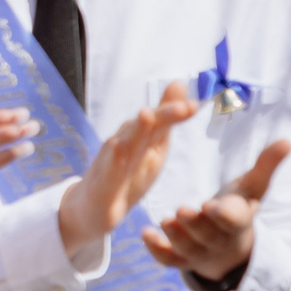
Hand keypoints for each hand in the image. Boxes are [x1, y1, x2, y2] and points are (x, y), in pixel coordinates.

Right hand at [56, 81, 197, 255]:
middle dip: (163, 115)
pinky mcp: (103, 178)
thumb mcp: (153, 148)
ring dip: (136, 128)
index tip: (195, 106)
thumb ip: (166, 120)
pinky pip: (107, 166)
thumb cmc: (126, 176)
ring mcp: (112, 158)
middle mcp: (127, 141)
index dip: (176, 111)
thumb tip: (180, 83)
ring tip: (147, 114)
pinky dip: (113, 154)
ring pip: (126, 139)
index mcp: (144, 137)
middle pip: (146, 124)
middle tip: (184, 108)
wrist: (94, 207)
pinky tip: (118, 146)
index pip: (162, 120)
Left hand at [145, 138, 288, 284]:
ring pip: (187, 249)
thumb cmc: (238, 206)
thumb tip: (287, 141)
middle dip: (196, 225)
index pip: (234, 220)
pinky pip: (169, 260)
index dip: (224, 215)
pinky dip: (156, 251)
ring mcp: (199, 253)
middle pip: (208, 236)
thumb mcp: (253, 188)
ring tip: (165, 220)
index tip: (213, 205)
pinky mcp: (181, 260)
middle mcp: (219, 240)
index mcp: (238, 221)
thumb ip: (266, 165)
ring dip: (175, 237)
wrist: (230, 245)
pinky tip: (144, 233)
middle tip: (182, 210)